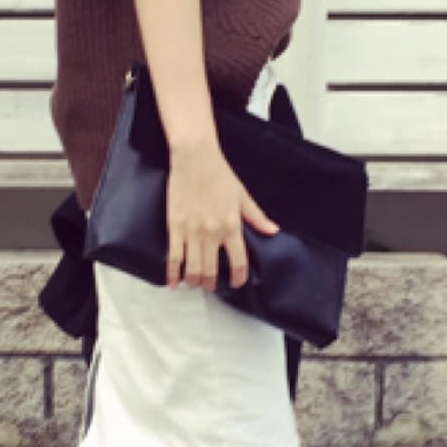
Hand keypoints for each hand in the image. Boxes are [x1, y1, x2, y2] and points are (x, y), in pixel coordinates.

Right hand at [166, 140, 278, 290]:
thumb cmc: (220, 175)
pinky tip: (173, 283)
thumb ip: (256, 217)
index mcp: (231, 226)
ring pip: (192, 268)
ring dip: (194, 281)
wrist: (195, 159)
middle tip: (211, 286)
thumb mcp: (242, 196)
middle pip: (211, 270)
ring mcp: (192, 232)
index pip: (238, 261)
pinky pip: (173, 256)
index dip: (239, 278)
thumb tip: (273, 231)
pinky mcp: (175, 228)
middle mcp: (212, 233)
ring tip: (195, 283)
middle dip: (211, 284)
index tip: (237, 283)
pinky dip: (172, 273)